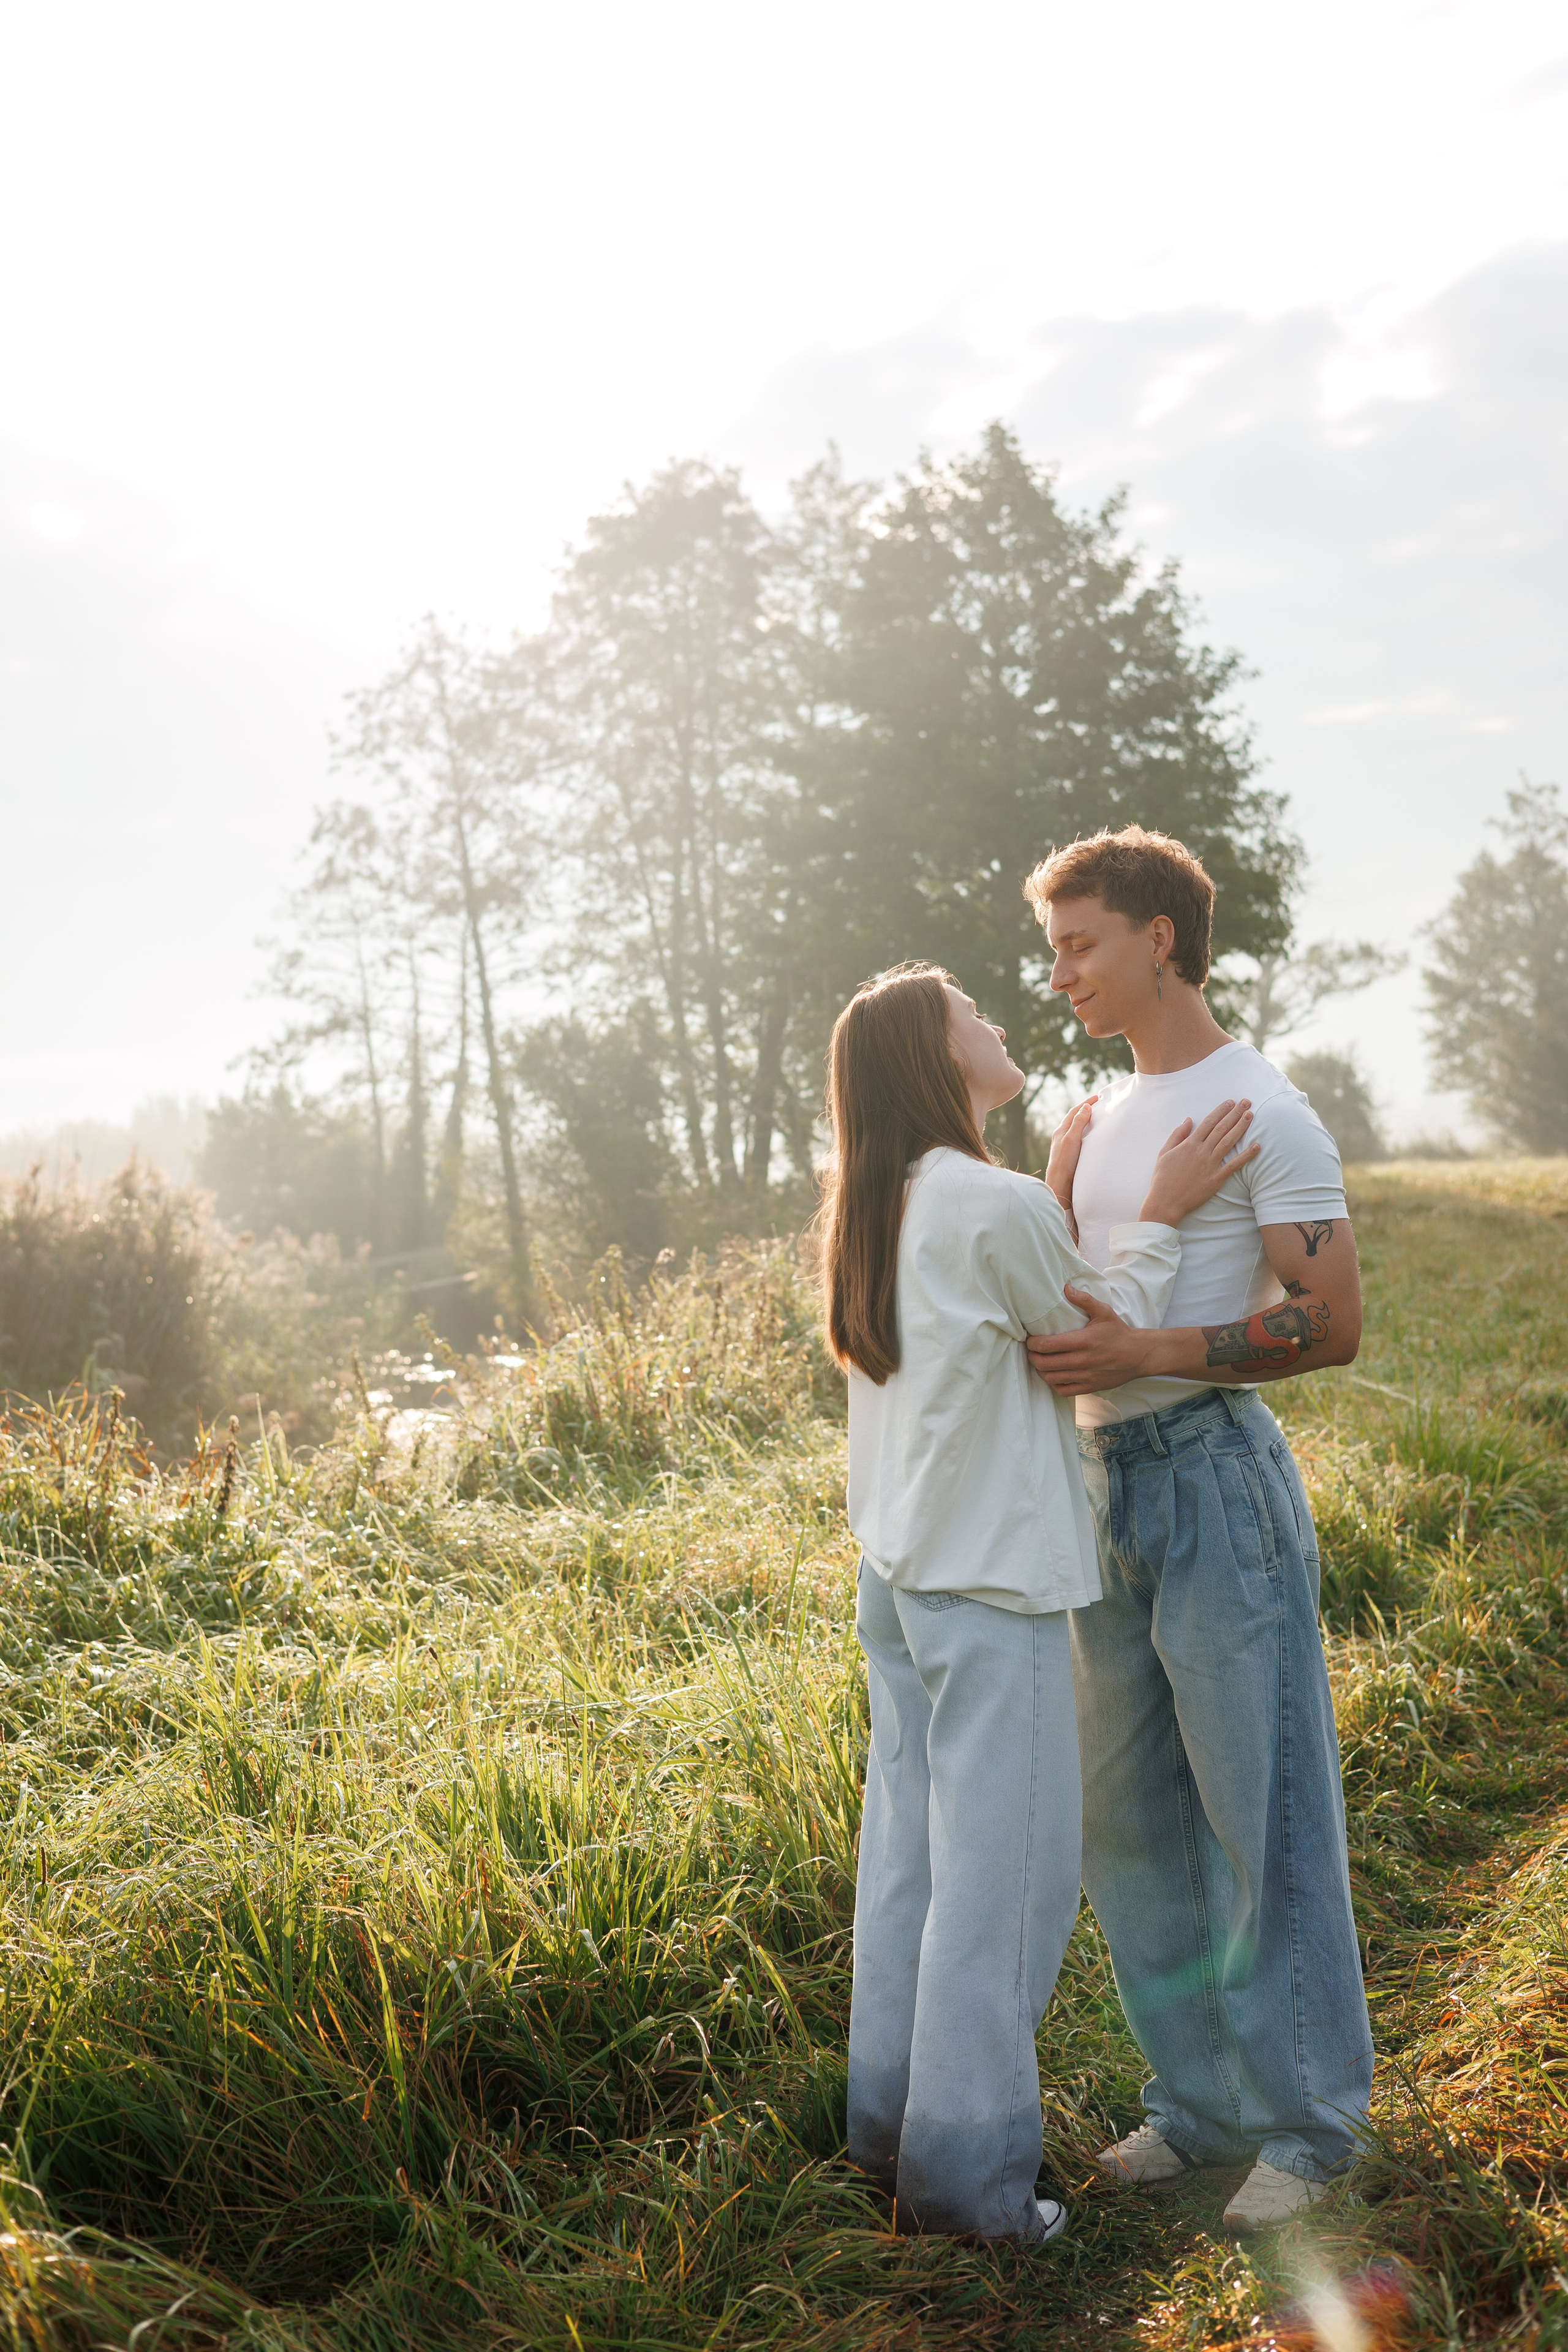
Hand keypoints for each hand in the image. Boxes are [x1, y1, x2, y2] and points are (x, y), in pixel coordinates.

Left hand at [1027, 1289, 1160, 1393]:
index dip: (1032, 1343)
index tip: (1030, 1339)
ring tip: (1040, 1362)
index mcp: (1082, 1341)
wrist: (1138, 1355)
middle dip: (1032, 1356)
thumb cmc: (1118, 1332)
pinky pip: (1063, 1390)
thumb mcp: (1103, 1312)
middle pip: (1044, 1363)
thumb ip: (1084, 1299)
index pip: (1047, 1345)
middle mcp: (1081, 1361)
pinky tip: (1054, 1375)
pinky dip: (1054, 1384)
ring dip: (1040, 1371)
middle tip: (1032, 1350)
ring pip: (1051, 1378)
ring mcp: (1084, 1376)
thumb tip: (1066, 1287)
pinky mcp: (1089, 1387)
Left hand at [1044, 1094, 1097, 1228]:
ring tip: (1098, 1118)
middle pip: (1075, 1118)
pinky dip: (1087, 1134)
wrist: (1060, 1185)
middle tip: (1099, 1105)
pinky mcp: (1069, 1156)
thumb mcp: (1072, 1139)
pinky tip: (1093, 1138)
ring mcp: (1065, 1146)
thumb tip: (1085, 1107)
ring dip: (1086, 1122)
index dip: (1086, 1103)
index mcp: (1061, 1130)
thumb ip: (1078, 1122)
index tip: (1098, 1097)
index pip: (1075, 1111)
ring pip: (1076, 1129)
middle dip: (1086, 1110)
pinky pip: (1079, 1139)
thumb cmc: (1065, 1162)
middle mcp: (1062, 1137)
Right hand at [1139, 1099, 1258, 1226]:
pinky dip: (1246, 1156)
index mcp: (1189, 1144)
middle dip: (1235, 1114)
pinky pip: (1234, 1165)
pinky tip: (1256, 1146)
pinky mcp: (1216, 1179)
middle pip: (1221, 1128)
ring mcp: (1210, 1165)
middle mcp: (1202, 1151)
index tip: (1230, 1102)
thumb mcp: (1164, 1152)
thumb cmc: (1163, 1178)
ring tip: (1250, 1116)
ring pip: (1229, 1142)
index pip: (1208, 1122)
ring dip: (1241, 1127)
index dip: (1221, 1111)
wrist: (1165, 1202)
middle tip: (1247, 1102)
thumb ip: (1177, 1135)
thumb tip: (1188, 1120)